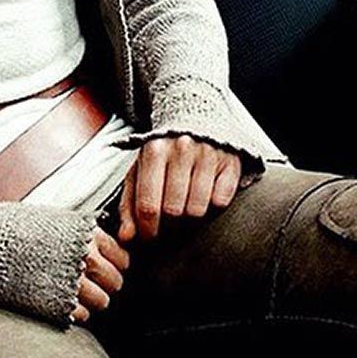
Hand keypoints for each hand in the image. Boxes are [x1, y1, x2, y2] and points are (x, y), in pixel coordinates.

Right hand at [70, 226, 129, 323]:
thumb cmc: (32, 231)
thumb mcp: (63, 222)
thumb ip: (87, 233)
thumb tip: (104, 243)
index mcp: (90, 236)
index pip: (122, 258)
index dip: (115, 263)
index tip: (108, 265)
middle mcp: (86, 258)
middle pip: (115, 281)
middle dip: (106, 283)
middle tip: (94, 281)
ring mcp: (74, 281)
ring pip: (102, 300)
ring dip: (93, 298)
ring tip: (81, 292)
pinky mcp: (61, 301)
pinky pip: (82, 314)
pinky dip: (77, 310)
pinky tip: (68, 300)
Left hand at [117, 136, 240, 243]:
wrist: (194, 121)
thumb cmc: (163, 153)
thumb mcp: (139, 171)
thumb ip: (128, 205)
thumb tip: (126, 236)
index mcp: (154, 151)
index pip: (148, 205)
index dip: (147, 228)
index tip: (149, 235)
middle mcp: (181, 149)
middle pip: (174, 210)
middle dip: (169, 220)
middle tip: (169, 215)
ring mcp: (208, 154)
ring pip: (197, 209)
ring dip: (190, 214)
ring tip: (185, 201)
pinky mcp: (230, 163)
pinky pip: (220, 202)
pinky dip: (212, 204)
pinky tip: (205, 191)